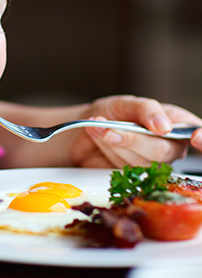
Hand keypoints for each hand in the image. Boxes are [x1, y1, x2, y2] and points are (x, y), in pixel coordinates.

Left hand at [70, 95, 198, 167]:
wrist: (87, 126)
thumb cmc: (111, 112)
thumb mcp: (127, 103)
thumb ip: (146, 110)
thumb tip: (165, 127)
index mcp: (177, 123)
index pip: (197, 132)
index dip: (200, 137)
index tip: (195, 137)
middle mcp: (170, 145)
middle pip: (161, 151)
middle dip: (132, 139)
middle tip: (109, 129)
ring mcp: (153, 162)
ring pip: (139, 162)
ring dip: (114, 143)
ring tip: (100, 128)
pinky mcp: (135, 174)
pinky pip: (124, 168)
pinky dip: (108, 150)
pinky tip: (100, 137)